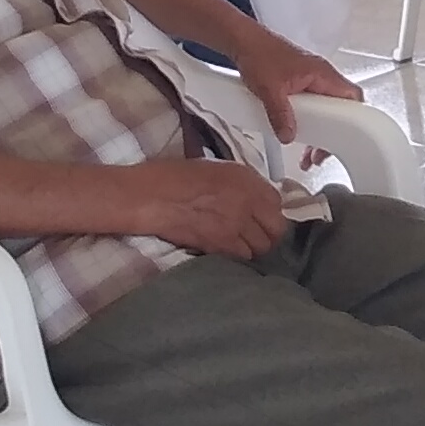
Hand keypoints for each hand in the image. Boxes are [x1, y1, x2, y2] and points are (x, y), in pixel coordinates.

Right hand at [129, 157, 291, 259]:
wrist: (147, 197)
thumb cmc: (170, 176)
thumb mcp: (212, 168)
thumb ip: (238, 182)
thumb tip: (251, 197)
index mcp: (244, 177)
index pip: (277, 201)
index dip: (270, 211)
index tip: (261, 215)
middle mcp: (246, 201)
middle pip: (276, 229)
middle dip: (268, 233)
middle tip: (254, 234)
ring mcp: (235, 225)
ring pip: (261, 248)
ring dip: (252, 247)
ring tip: (237, 243)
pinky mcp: (221, 246)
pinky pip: (242, 257)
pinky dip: (237, 257)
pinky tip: (225, 250)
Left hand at [221, 30, 359, 140]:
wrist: (244, 41)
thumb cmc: (259, 54)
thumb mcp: (269, 89)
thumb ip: (280, 115)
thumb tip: (288, 135)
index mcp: (322, 74)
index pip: (353, 97)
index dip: (354, 119)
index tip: (343, 140)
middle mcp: (322, 76)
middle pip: (341, 108)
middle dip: (333, 135)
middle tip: (320, 154)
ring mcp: (312, 79)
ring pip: (326, 109)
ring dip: (320, 131)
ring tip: (308, 152)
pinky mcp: (301, 82)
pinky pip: (313, 105)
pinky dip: (309, 122)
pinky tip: (296, 134)